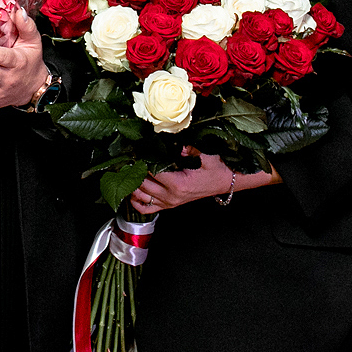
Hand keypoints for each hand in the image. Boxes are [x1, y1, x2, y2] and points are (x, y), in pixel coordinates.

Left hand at [128, 146, 278, 214]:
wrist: (226, 183)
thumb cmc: (217, 170)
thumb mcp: (207, 156)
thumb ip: (191, 149)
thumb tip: (176, 143)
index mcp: (178, 184)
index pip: (152, 173)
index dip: (141, 162)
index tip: (135, 152)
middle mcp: (171, 196)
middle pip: (143, 186)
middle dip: (133, 172)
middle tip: (126, 160)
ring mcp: (169, 203)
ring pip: (142, 197)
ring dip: (132, 186)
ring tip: (126, 173)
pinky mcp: (170, 205)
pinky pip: (147, 208)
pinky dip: (137, 202)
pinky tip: (132, 193)